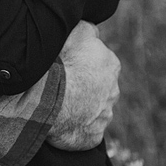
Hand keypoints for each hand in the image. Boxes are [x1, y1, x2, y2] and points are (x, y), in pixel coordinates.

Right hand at [46, 21, 119, 150]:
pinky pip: (84, 129)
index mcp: (111, 64)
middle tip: (61, 81)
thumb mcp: (77, 31)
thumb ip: (88, 29)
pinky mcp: (93, 136)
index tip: (66, 62)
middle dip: (83, 83)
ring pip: (91, 107)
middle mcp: (113, 91)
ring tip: (57, 101)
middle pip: (97, 84)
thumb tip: (92, 30)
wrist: (52, 100)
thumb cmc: (63, 64)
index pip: (98, 59)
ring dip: (78, 105)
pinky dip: (74, 125)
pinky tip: (60, 119)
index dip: (81, 60)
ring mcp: (104, 115)